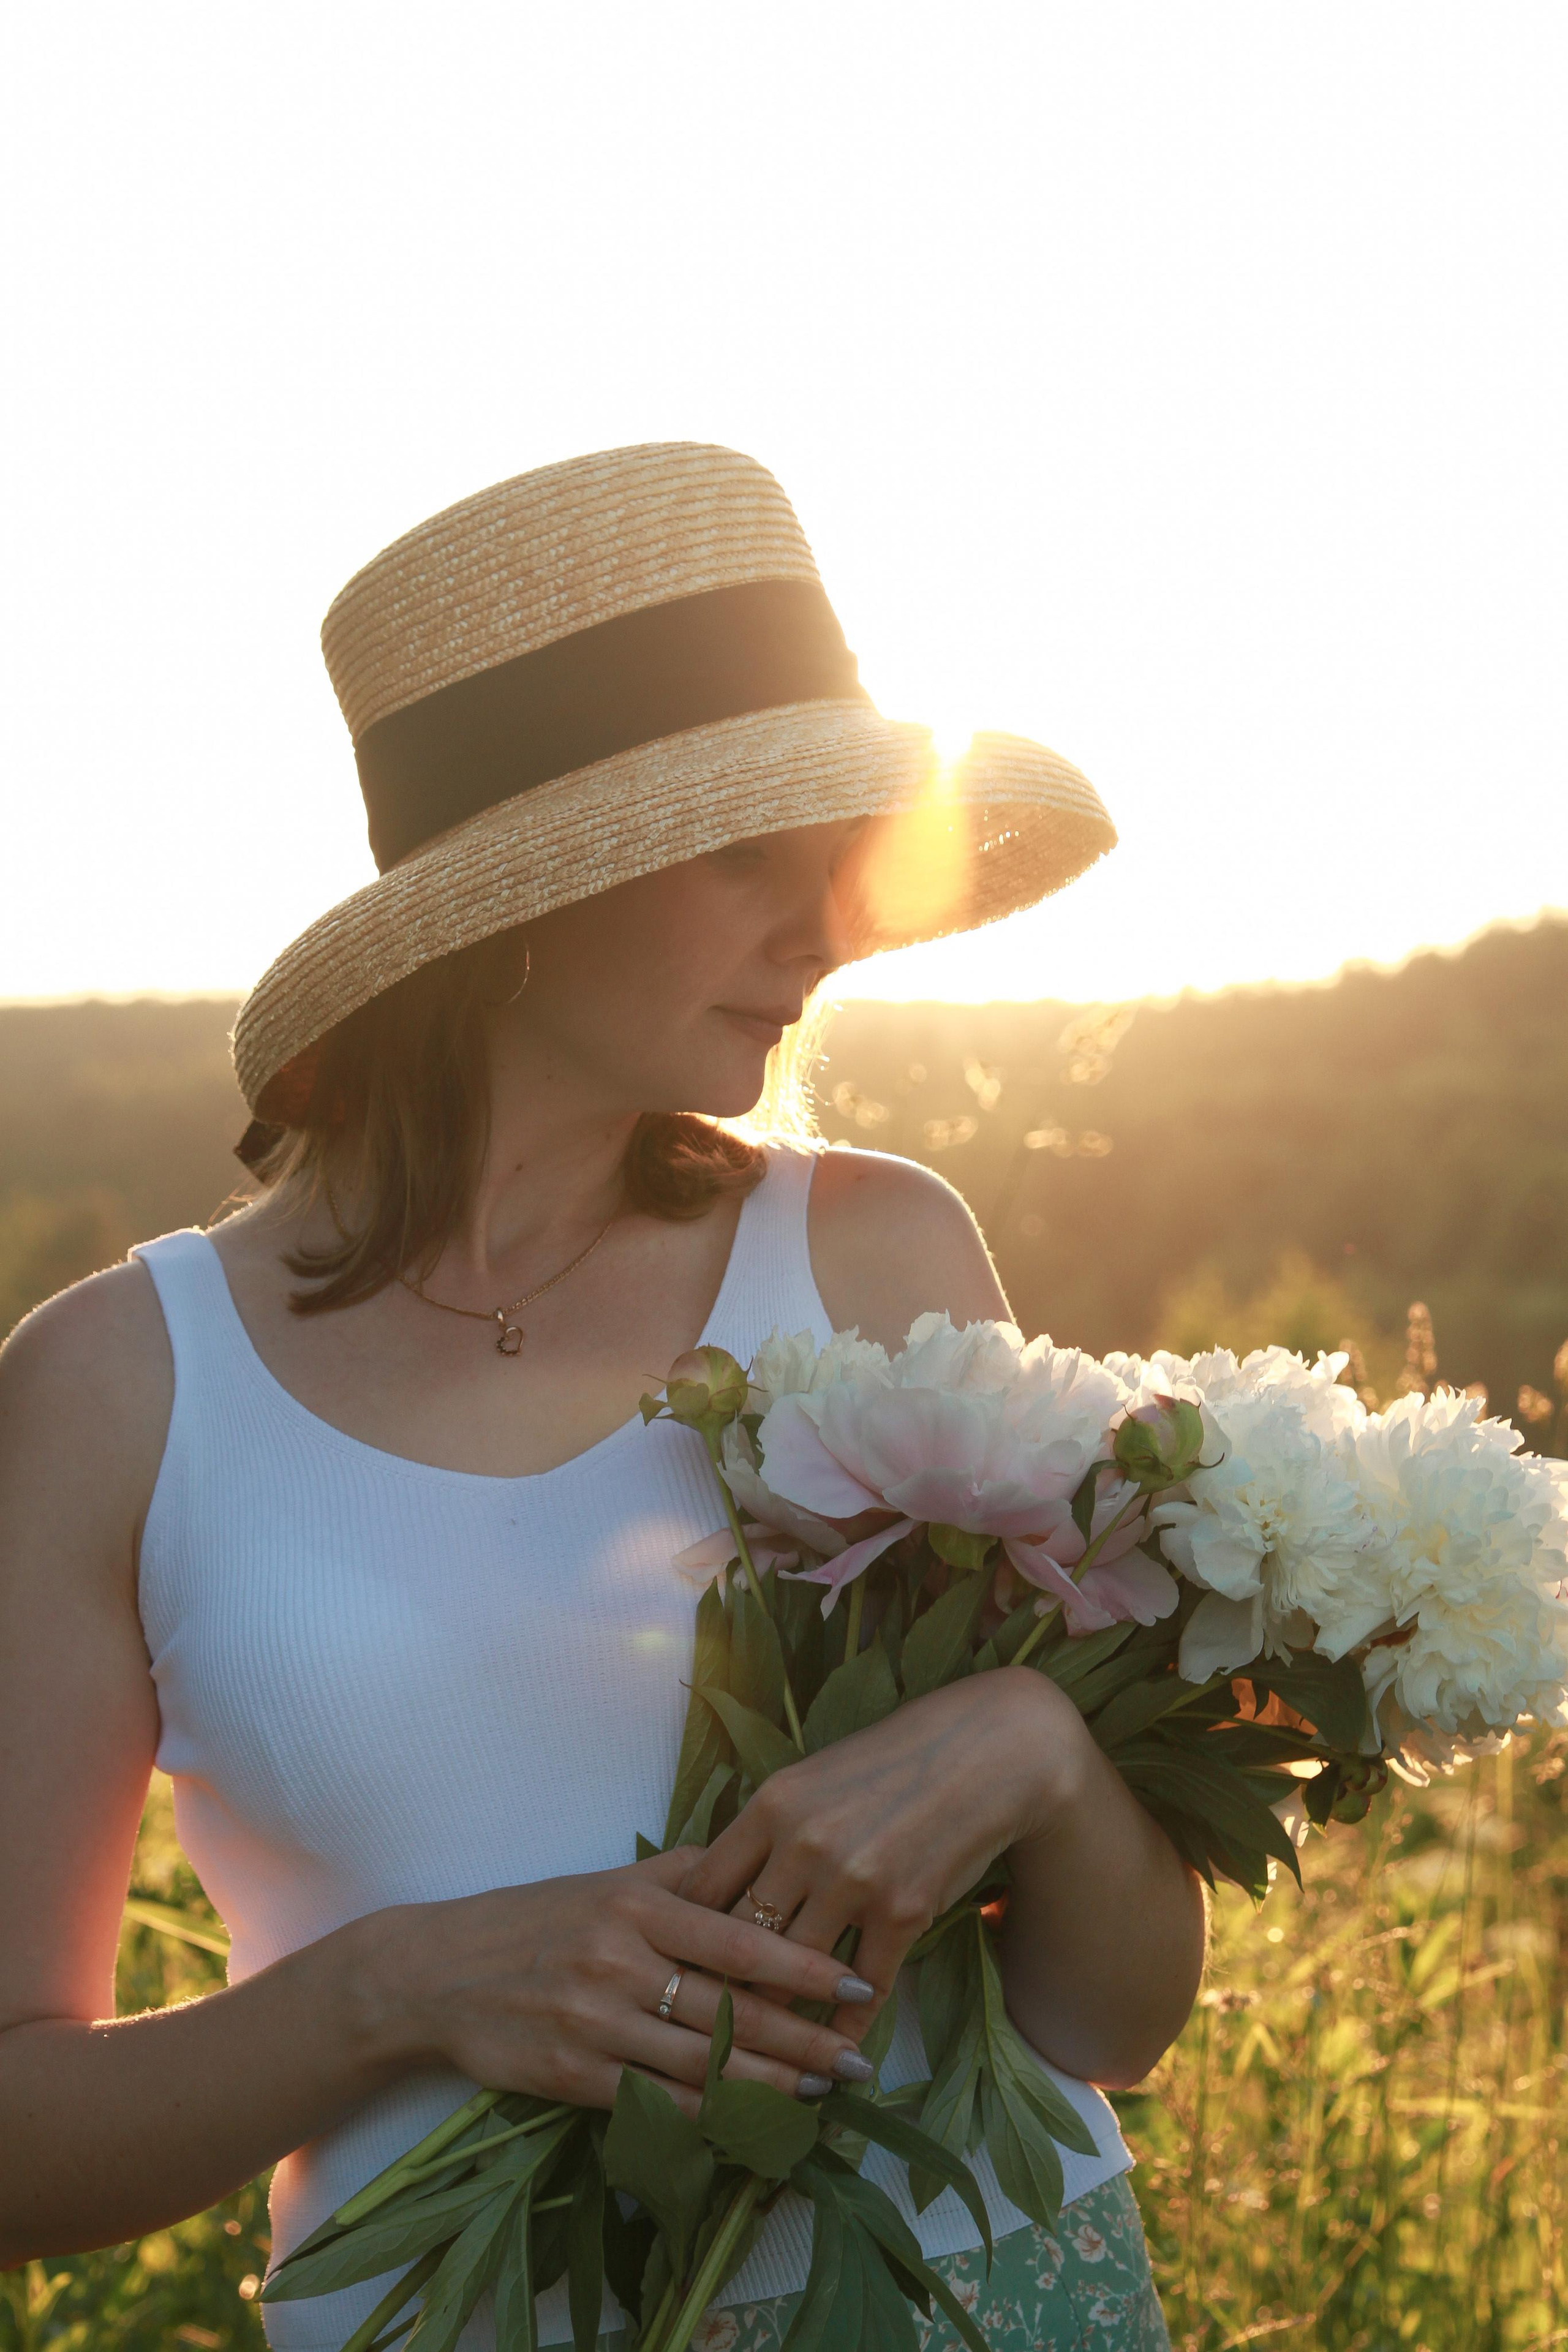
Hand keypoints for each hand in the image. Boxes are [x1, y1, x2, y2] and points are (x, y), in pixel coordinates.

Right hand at [365, 1847, 877, 2118]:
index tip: (857, 1985)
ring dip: (769, 2086)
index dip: (805, 1969)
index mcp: (637, 1905)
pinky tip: (748, 2124)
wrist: (438, 1971)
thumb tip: (758, 1864)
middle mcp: (619, 1960)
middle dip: (805, 2040)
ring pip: (700, 2063)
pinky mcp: (570, 2073)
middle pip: (731, 2011)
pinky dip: (706, 2117)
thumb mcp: (607, 1882)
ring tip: (823, 2095)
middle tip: (860, 2061)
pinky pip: (653, 2101)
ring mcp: (593, 2021)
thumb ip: (684, 1875)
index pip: (740, 1942)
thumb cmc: (536, 1919)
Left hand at [677, 1667, 1092, 2040]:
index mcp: (770, 1805)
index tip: (674, 1969)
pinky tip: (835, 2053)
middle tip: (700, 2026)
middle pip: (736, 1939)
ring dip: (777, 2018)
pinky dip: (844, 2026)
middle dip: (718, 1986)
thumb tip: (719, 1886)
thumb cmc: (892, 1761)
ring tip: (759, 2053)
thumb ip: (766, 1831)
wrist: (987, 1753)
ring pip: (792, 1972)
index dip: (682, 1936)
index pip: (701, 1889)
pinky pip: (863, 1988)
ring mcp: (854, 1881)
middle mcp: (804, 1845)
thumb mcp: (812, 1779)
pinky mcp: (904, 1912)